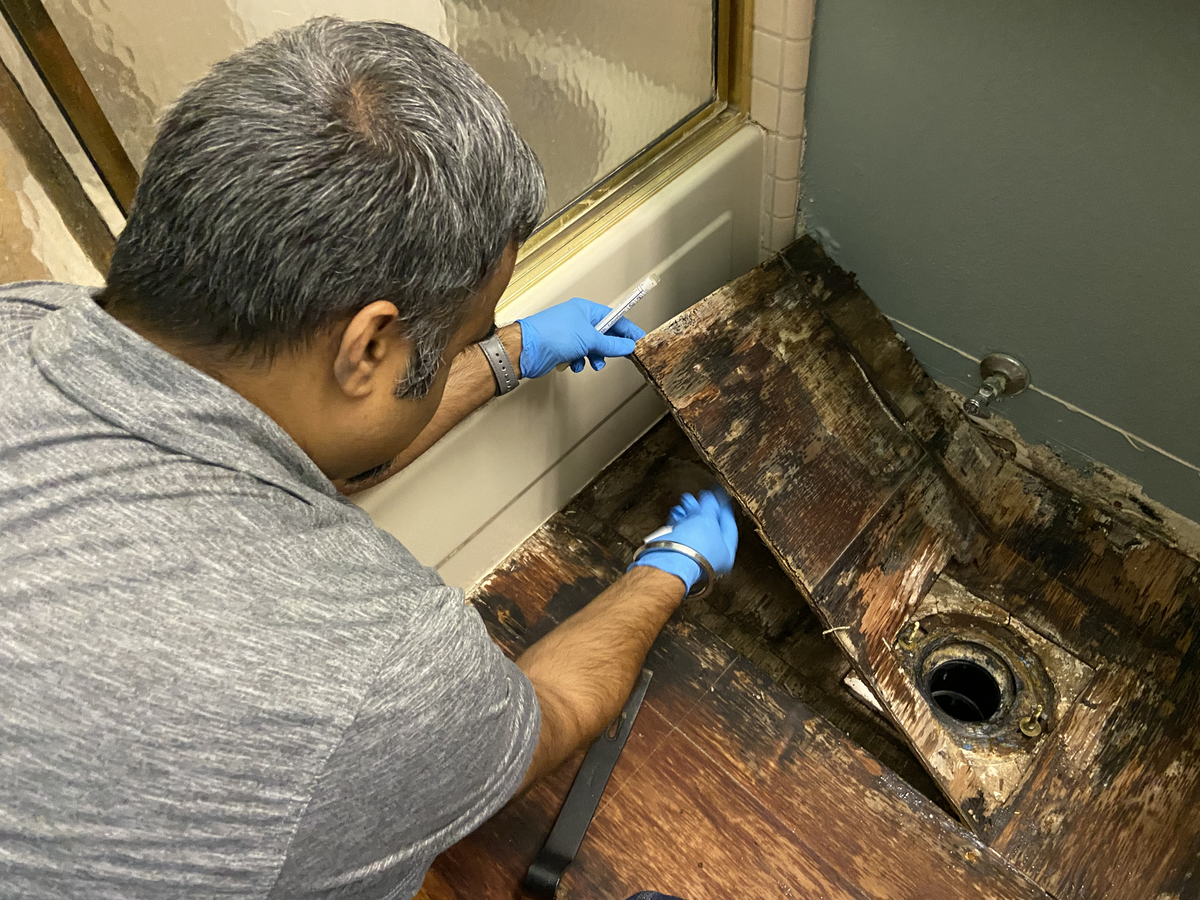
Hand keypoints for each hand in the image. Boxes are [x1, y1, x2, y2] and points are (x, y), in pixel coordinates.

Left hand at [517, 297, 645, 377]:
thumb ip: (611, 344)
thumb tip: (627, 345)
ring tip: (594, 362)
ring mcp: (569, 334)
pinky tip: (574, 364)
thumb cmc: (551, 335)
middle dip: (609, 347)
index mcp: (585, 310)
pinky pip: (579, 356)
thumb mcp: (589, 339)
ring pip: (592, 347)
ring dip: (594, 357)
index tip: (638, 339)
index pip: (614, 317)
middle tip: (619, 355)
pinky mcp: (561, 348)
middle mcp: (577, 320)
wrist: (526, 350)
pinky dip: (579, 362)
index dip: (627, 329)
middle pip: (603, 334)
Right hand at [630, 487, 738, 591]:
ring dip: (690, 513)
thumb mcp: (709, 519)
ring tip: (686, 501)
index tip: (719, 498)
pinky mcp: (678, 553)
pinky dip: (679, 521)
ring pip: (694, 529)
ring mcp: (693, 555)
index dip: (723, 509)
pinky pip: (681, 533)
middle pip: (710, 527)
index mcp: (726, 552)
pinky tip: (677, 512)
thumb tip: (710, 498)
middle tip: (700, 498)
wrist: (671, 558)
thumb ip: (711, 506)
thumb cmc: (694, 546)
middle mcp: (711, 556)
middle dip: (703, 510)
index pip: (729, 526)